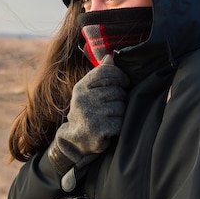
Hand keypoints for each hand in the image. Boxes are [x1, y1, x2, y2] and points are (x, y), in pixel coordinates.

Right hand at [48, 55, 128, 190]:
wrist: (75, 141)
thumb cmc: (87, 112)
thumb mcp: (88, 91)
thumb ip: (99, 75)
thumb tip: (109, 57)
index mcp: (81, 88)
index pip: (105, 72)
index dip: (119, 75)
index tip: (124, 82)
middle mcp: (83, 99)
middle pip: (116, 90)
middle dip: (120, 97)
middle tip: (114, 105)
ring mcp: (90, 114)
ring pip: (121, 105)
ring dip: (121, 112)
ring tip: (112, 117)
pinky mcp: (99, 129)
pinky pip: (121, 120)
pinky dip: (120, 124)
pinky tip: (113, 127)